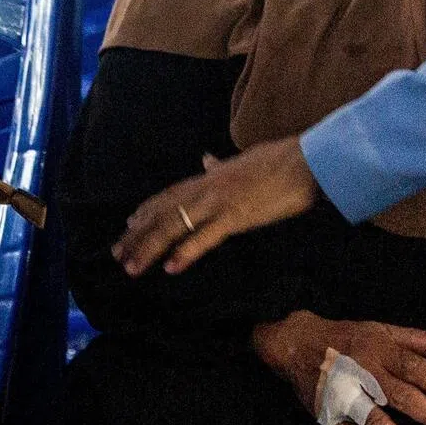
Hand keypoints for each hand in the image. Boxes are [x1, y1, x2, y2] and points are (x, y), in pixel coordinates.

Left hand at [112, 135, 318, 276]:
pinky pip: (205, 237)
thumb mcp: (245, 158)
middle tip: (117, 253)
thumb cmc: (283, 159)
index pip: (171, 193)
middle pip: (164, 212)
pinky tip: (170, 267)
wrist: (308, 161)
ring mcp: (221, 202)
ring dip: (150, 246)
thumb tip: (207, 159)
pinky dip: (185, 252)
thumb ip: (222, 164)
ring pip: (175, 225)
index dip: (147, 210)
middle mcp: (209, 187)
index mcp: (212, 175)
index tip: (128, 225)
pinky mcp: (237, 216)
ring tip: (131, 267)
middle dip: (138, 234)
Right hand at [253, 310, 425, 424]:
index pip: (413, 366)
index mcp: (380, 349)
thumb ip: (419, 340)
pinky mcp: (330, 418)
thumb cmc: (349, 337)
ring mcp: (345, 397)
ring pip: (373, 420)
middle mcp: (363, 372)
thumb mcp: (383, 330)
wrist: (298, 345)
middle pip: (398, 394)